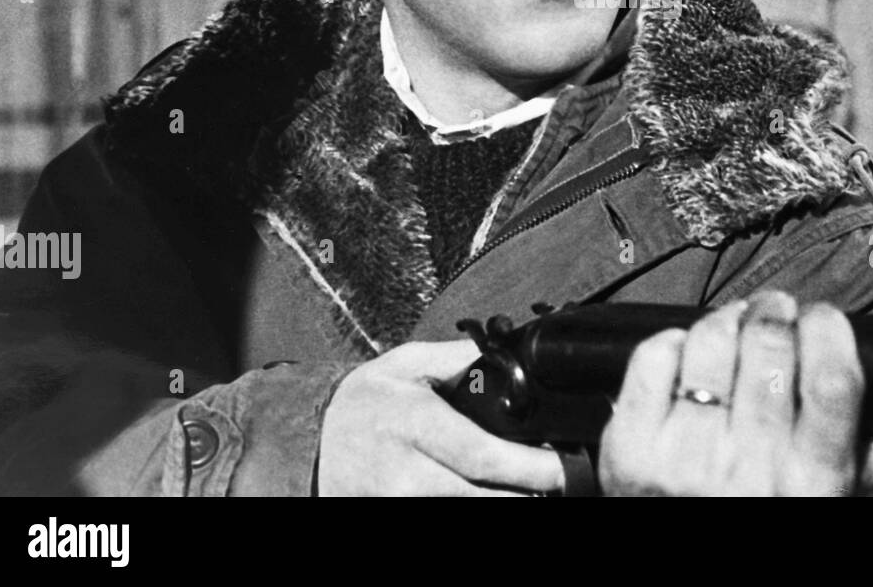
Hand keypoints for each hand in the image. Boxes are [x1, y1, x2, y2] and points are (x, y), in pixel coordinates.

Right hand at [317, 339, 563, 495]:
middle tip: (563, 483)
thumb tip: (496, 352)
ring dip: (508, 502)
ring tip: (532, 489)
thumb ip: (452, 357)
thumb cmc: (362, 403)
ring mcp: (399, 505)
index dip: (530, 468)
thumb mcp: (402, 364)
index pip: (482, 456)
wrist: (308, 445)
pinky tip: (496, 494)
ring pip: (469, 513)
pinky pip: (445, 520)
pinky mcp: (395, 518)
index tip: (562, 467)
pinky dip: (476, 506)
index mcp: (414, 426)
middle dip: (529, 492)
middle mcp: (407, 474)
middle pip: (484, 497)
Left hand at [598, 291, 863, 495]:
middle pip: (769, 349)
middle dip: (774, 313)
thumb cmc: (768, 514)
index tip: (823, 318)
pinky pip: (653, 358)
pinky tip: (686, 358)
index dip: (828, 330)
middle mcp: (751, 471)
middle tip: (775, 311)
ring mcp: (685, 460)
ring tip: (733, 325)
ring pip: (711, 343)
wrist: (691, 567)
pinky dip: (672, 342)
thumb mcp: (835, 495)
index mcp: (813, 481)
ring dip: (726, 320)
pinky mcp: (631, 448)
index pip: (832, 379)